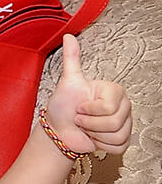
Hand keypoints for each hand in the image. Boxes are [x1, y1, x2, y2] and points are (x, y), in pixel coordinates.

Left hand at [43, 34, 131, 154]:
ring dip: (95, 135)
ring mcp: (125, 123)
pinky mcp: (122, 140)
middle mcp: (123, 106)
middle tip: (81, 119)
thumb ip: (71, 59)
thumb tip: (68, 36)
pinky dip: (102, 146)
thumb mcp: (67, 82)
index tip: (79, 107)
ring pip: (117, 135)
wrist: (59, 130)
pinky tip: (94, 138)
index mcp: (114, 91)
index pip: (109, 108)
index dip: (89, 111)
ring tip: (86, 128)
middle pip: (115, 122)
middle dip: (90, 124)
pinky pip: (119, 147)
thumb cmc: (62, 107)